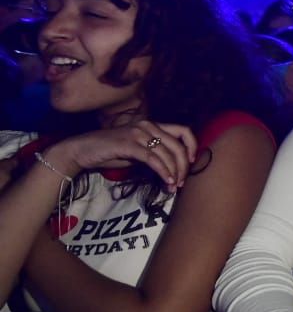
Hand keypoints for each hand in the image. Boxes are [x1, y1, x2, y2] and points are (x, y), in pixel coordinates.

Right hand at [46, 120, 197, 190]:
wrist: (81, 150)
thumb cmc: (109, 152)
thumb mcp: (137, 152)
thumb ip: (154, 154)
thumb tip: (174, 168)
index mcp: (152, 125)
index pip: (183, 130)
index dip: (192, 145)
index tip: (192, 162)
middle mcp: (147, 125)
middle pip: (178, 145)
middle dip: (184, 166)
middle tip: (182, 182)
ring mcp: (137, 133)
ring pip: (167, 153)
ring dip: (174, 172)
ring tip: (173, 186)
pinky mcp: (128, 144)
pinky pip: (153, 158)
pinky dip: (163, 171)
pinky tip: (167, 181)